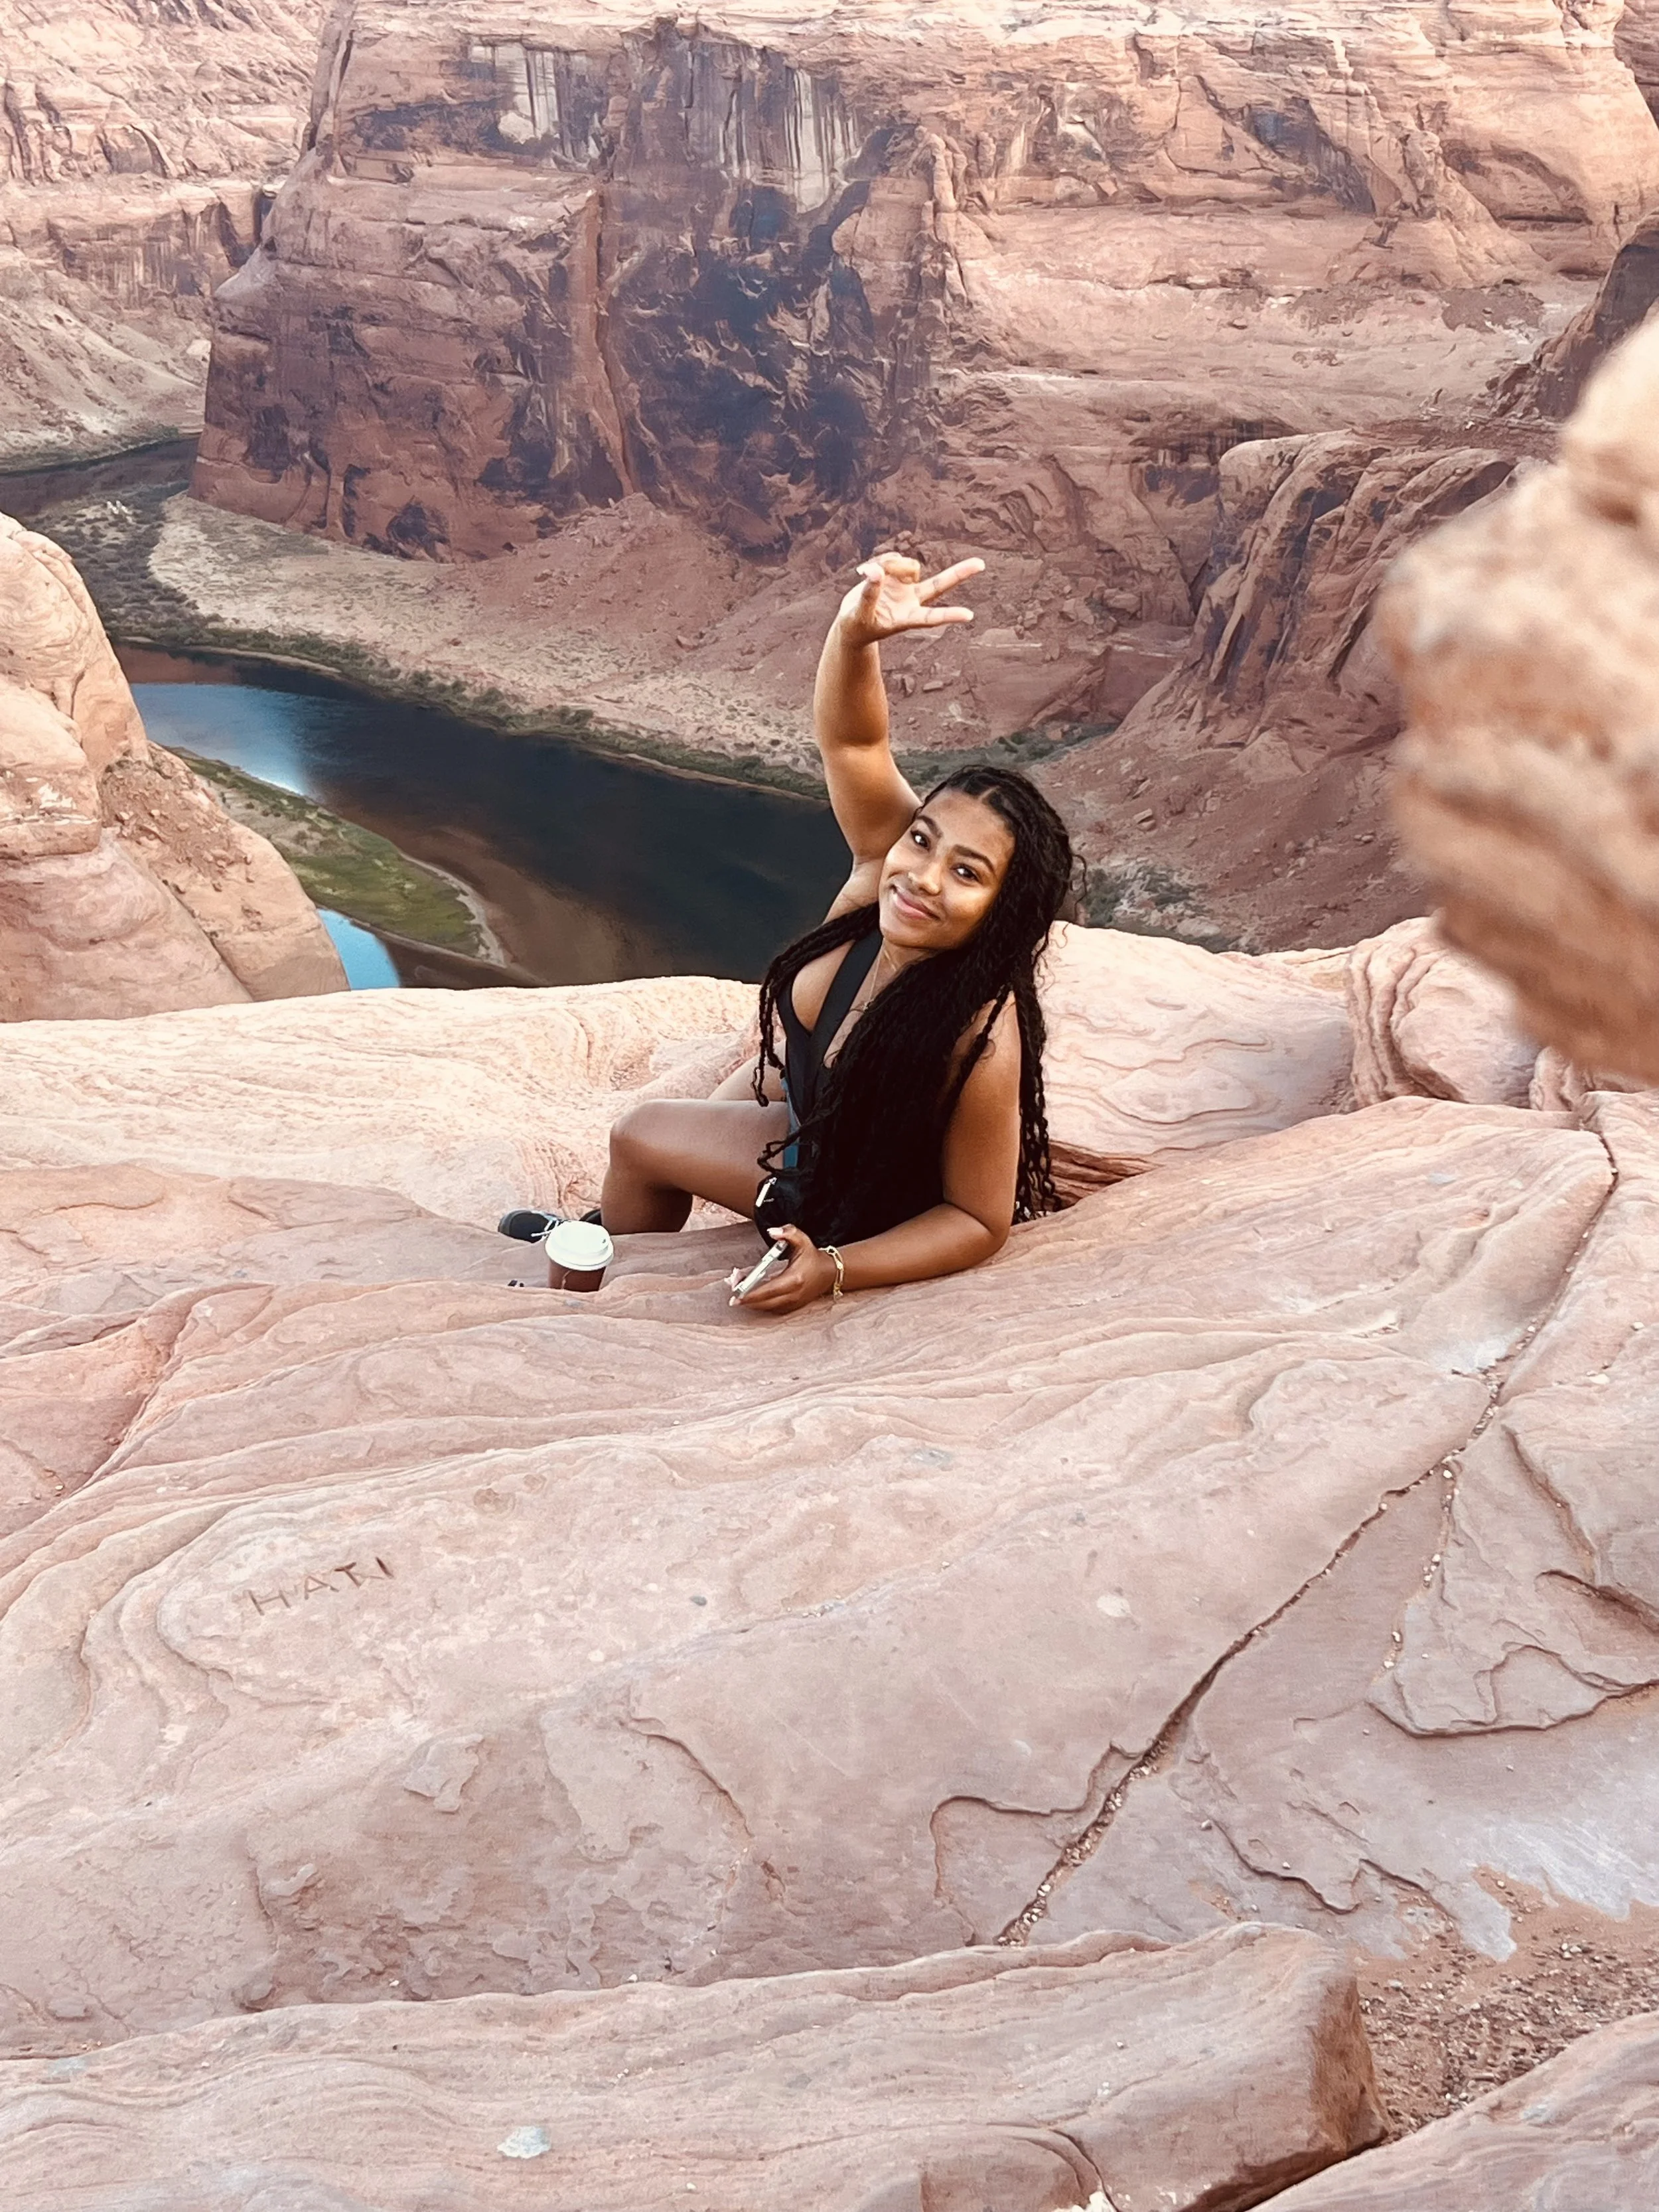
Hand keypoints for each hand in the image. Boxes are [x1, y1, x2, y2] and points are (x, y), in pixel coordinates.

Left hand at [727, 1223, 837, 1314]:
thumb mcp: (803, 1240)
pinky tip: (751, 1295)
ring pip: (766, 1308)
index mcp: (794, 1279)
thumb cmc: (813, 1257)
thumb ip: (788, 1232)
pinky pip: (772, 1309)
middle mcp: (793, 1294)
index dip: (750, 1294)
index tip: (736, 1294)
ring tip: (739, 1291)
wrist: (829, 1273)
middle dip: (746, 1299)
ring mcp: (793, 1303)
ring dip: (751, 1302)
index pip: (768, 1290)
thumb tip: (772, 1232)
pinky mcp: (792, 1307)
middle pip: (764, 1303)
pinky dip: (760, 1304)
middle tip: (732, 1292)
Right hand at [834, 552, 983, 649]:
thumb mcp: (859, 614)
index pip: (932, 617)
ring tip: (866, 574)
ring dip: (891, 564)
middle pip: (940, 585)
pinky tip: (866, 572)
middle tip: (981, 564)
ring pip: (909, 564)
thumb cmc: (857, 625)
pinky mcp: (896, 574)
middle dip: (960, 573)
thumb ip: (869, 594)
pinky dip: (881, 560)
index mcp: (907, 619)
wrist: (852, 621)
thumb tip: (876, 572)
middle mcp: (912, 601)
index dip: (949, 616)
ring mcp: (907, 587)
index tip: (969, 616)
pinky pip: (895, 557)